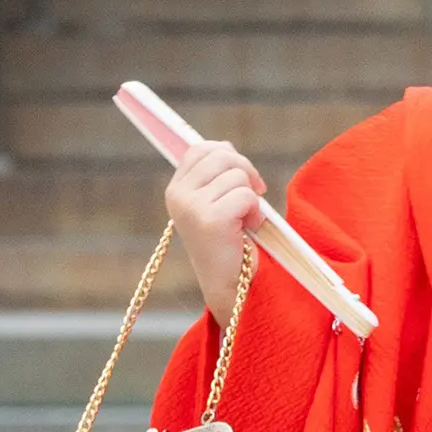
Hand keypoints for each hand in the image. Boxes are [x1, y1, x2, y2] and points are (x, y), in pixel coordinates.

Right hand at [166, 140, 267, 320]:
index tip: (242, 179)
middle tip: (252, 198)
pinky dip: (255, 211)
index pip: (201, 149)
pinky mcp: (211, 220)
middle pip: (222, 155)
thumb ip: (215, 175)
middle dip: (246, 172)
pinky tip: (248, 229)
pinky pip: (246, 195)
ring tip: (245, 220)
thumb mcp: (214, 202)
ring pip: (237, 174)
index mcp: (175, 190)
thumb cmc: (229, 241)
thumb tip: (225, 146)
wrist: (230, 284)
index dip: (228, 156)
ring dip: (251, 196)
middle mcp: (177, 196)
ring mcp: (191, 208)